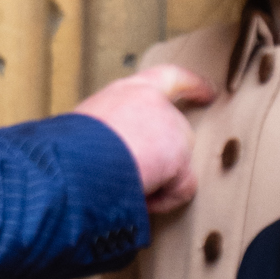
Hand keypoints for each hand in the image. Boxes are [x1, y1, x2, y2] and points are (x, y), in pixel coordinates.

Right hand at [75, 63, 215, 216]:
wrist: (76, 159)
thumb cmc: (69, 150)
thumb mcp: (86, 132)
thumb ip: (109, 135)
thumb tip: (109, 162)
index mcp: (126, 92)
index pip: (166, 79)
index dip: (191, 84)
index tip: (209, 91)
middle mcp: (152, 102)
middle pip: (175, 132)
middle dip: (163, 160)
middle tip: (142, 179)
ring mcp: (169, 125)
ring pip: (177, 162)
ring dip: (156, 180)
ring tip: (124, 187)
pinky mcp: (180, 151)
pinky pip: (182, 185)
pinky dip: (164, 199)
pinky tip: (143, 199)